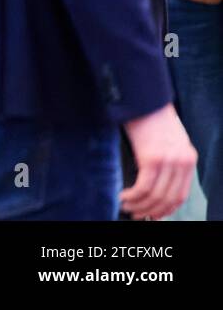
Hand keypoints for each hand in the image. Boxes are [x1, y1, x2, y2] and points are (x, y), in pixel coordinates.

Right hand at [121, 103, 196, 219]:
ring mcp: (168, 161)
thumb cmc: (149, 116)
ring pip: (155, 196)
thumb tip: (154, 181)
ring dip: (138, 205)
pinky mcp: (152, 158)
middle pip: (168, 198)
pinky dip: (133, 196)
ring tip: (126, 206)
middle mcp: (182, 162)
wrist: (142, 96)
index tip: (152, 215)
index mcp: (188, 158)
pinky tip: (123, 196)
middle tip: (135, 215)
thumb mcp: (166, 139)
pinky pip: (144, 187)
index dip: (165, 210)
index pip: (180, 195)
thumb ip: (167, 159)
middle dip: (150, 211)